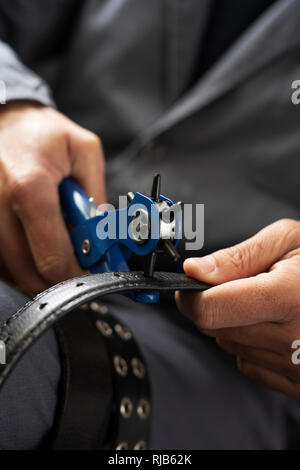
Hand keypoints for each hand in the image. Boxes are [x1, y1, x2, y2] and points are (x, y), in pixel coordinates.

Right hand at [0, 101, 105, 291]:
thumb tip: (101, 239)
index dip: (76, 273)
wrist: (4, 119)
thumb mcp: (85, 152)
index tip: (88, 270)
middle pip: (29, 273)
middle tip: (74, 261)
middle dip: (58, 276)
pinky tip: (32, 241)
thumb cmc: (44, 133)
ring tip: (51, 243)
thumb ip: (95, 197)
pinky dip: (19, 261)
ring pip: (12, 271)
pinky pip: (0, 261)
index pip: (52, 257)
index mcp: (30, 186)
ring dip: (37, 269)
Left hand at [175, 219, 299, 397]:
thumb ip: (238, 257)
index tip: (190, 285)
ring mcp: (298, 366)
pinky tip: (277, 326)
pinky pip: (250, 365)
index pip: (210, 309)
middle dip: (215, 305)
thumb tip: (195, 271)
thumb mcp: (288, 241)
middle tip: (242, 287)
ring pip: (229, 346)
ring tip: (267, 305)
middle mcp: (292, 339)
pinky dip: (253, 345)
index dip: (190, 295)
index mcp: (287, 297)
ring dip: (235, 324)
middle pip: (214, 328)